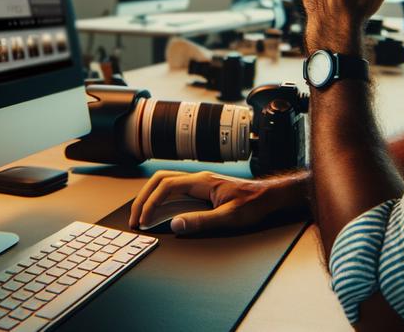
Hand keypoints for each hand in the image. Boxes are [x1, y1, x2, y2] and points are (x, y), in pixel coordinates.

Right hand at [129, 170, 305, 234]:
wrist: (269, 196)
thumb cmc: (253, 204)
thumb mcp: (229, 217)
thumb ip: (201, 221)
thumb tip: (175, 224)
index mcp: (202, 181)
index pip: (166, 186)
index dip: (150, 202)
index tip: (143, 219)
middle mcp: (198, 179)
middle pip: (160, 180)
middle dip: (143, 198)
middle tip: (134, 217)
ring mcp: (199, 183)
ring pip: (165, 183)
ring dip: (150, 197)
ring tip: (141, 215)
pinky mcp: (202, 190)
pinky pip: (174, 190)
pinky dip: (160, 198)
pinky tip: (158, 211)